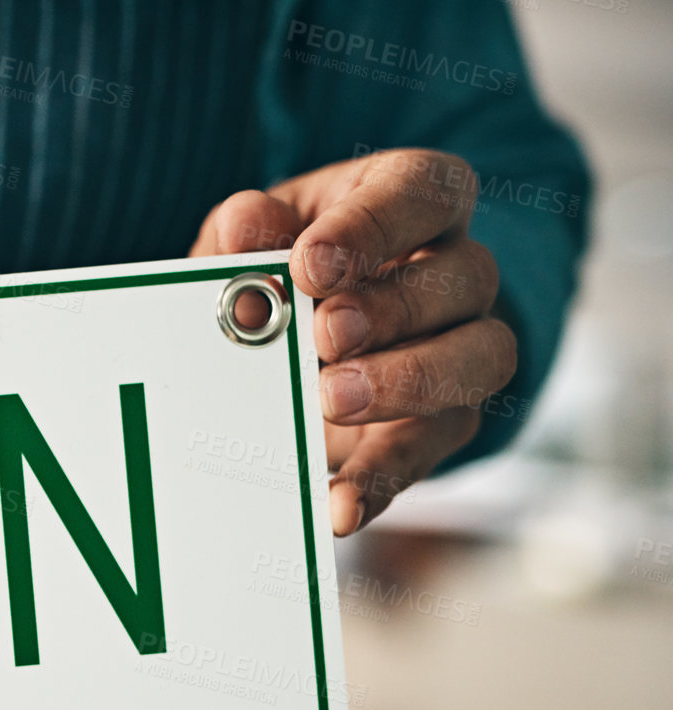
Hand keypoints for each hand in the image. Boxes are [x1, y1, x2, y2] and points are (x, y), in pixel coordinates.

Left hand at [190, 148, 517, 534]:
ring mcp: (462, 350)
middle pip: (467, 276)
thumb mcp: (255, 241)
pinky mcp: (439, 425)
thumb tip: (243, 223)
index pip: (428, 190)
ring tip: (330, 400)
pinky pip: (428, 453)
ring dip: (407, 382)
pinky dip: (382, 480)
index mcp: (416, 201)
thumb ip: (246, 234)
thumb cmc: (282, 266)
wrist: (296, 336)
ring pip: (480, 359)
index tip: (310, 263)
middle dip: (394, 308)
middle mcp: (458, 272)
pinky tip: (337, 503)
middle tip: (325, 335)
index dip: (376, 225)